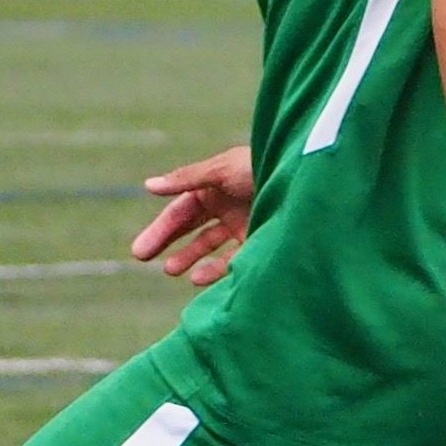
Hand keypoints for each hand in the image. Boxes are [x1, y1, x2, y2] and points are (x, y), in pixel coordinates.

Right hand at [131, 145, 254, 283]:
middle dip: (167, 242)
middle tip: (142, 257)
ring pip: (209, 245)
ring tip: (171, 270)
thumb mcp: (221, 169)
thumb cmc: (262, 167)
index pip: (180, 211)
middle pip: (190, 227)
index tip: (140, 250)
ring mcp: (243, 225)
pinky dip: (214, 270)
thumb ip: (186, 179)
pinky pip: (232, 260)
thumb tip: (148, 185)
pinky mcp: (259, 243)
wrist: (305, 182)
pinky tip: (197, 278)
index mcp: (214, 187)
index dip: (159, 229)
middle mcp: (227, 206)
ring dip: (189, 257)